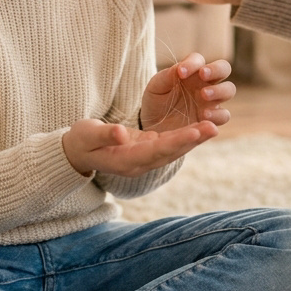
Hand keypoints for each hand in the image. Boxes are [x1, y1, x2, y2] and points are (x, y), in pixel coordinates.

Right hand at [62, 118, 216, 177]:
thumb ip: (105, 134)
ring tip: (213, 126)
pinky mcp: (147, 152)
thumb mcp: (87, 134)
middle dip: (192, 140)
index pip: (155, 150)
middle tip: (214, 126)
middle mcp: (139, 164)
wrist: (77, 153)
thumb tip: (122, 133)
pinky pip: (170, 146)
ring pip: (173, 151)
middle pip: (170, 153)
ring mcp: (144, 160)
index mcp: (125, 161)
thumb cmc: (80, 140)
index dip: (176, 141)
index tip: (195, 131)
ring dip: (193, 139)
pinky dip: (185, 138)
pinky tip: (200, 128)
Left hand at [141, 52, 235, 133]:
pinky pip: (224, 115)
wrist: (154, 124)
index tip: (181, 72)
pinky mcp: (212, 119)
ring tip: (203, 95)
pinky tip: (204, 115)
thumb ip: (166, 76)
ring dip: (219, 90)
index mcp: (192, 71)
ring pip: (229, 89)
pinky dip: (217, 114)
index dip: (192, 63)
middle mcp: (205, 83)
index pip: (199, 59)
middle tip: (203, 74)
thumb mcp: (156, 87)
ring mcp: (211, 101)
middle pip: (224, 68)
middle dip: (216, 69)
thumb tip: (179, 67)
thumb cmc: (156, 100)